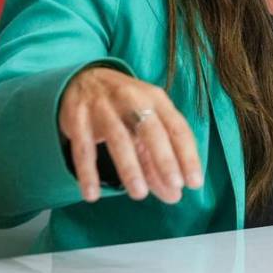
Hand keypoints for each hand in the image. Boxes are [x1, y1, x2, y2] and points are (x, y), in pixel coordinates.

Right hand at [59, 66, 203, 203]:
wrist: (84, 78)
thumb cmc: (124, 106)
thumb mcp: (144, 124)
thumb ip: (157, 160)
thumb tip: (173, 194)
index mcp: (156, 99)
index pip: (177, 127)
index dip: (188, 155)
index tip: (195, 182)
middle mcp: (132, 99)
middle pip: (151, 130)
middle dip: (165, 159)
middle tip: (175, 186)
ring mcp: (103, 107)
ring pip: (119, 138)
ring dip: (130, 168)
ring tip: (139, 194)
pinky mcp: (77, 118)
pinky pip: (83, 148)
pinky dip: (88, 172)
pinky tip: (92, 195)